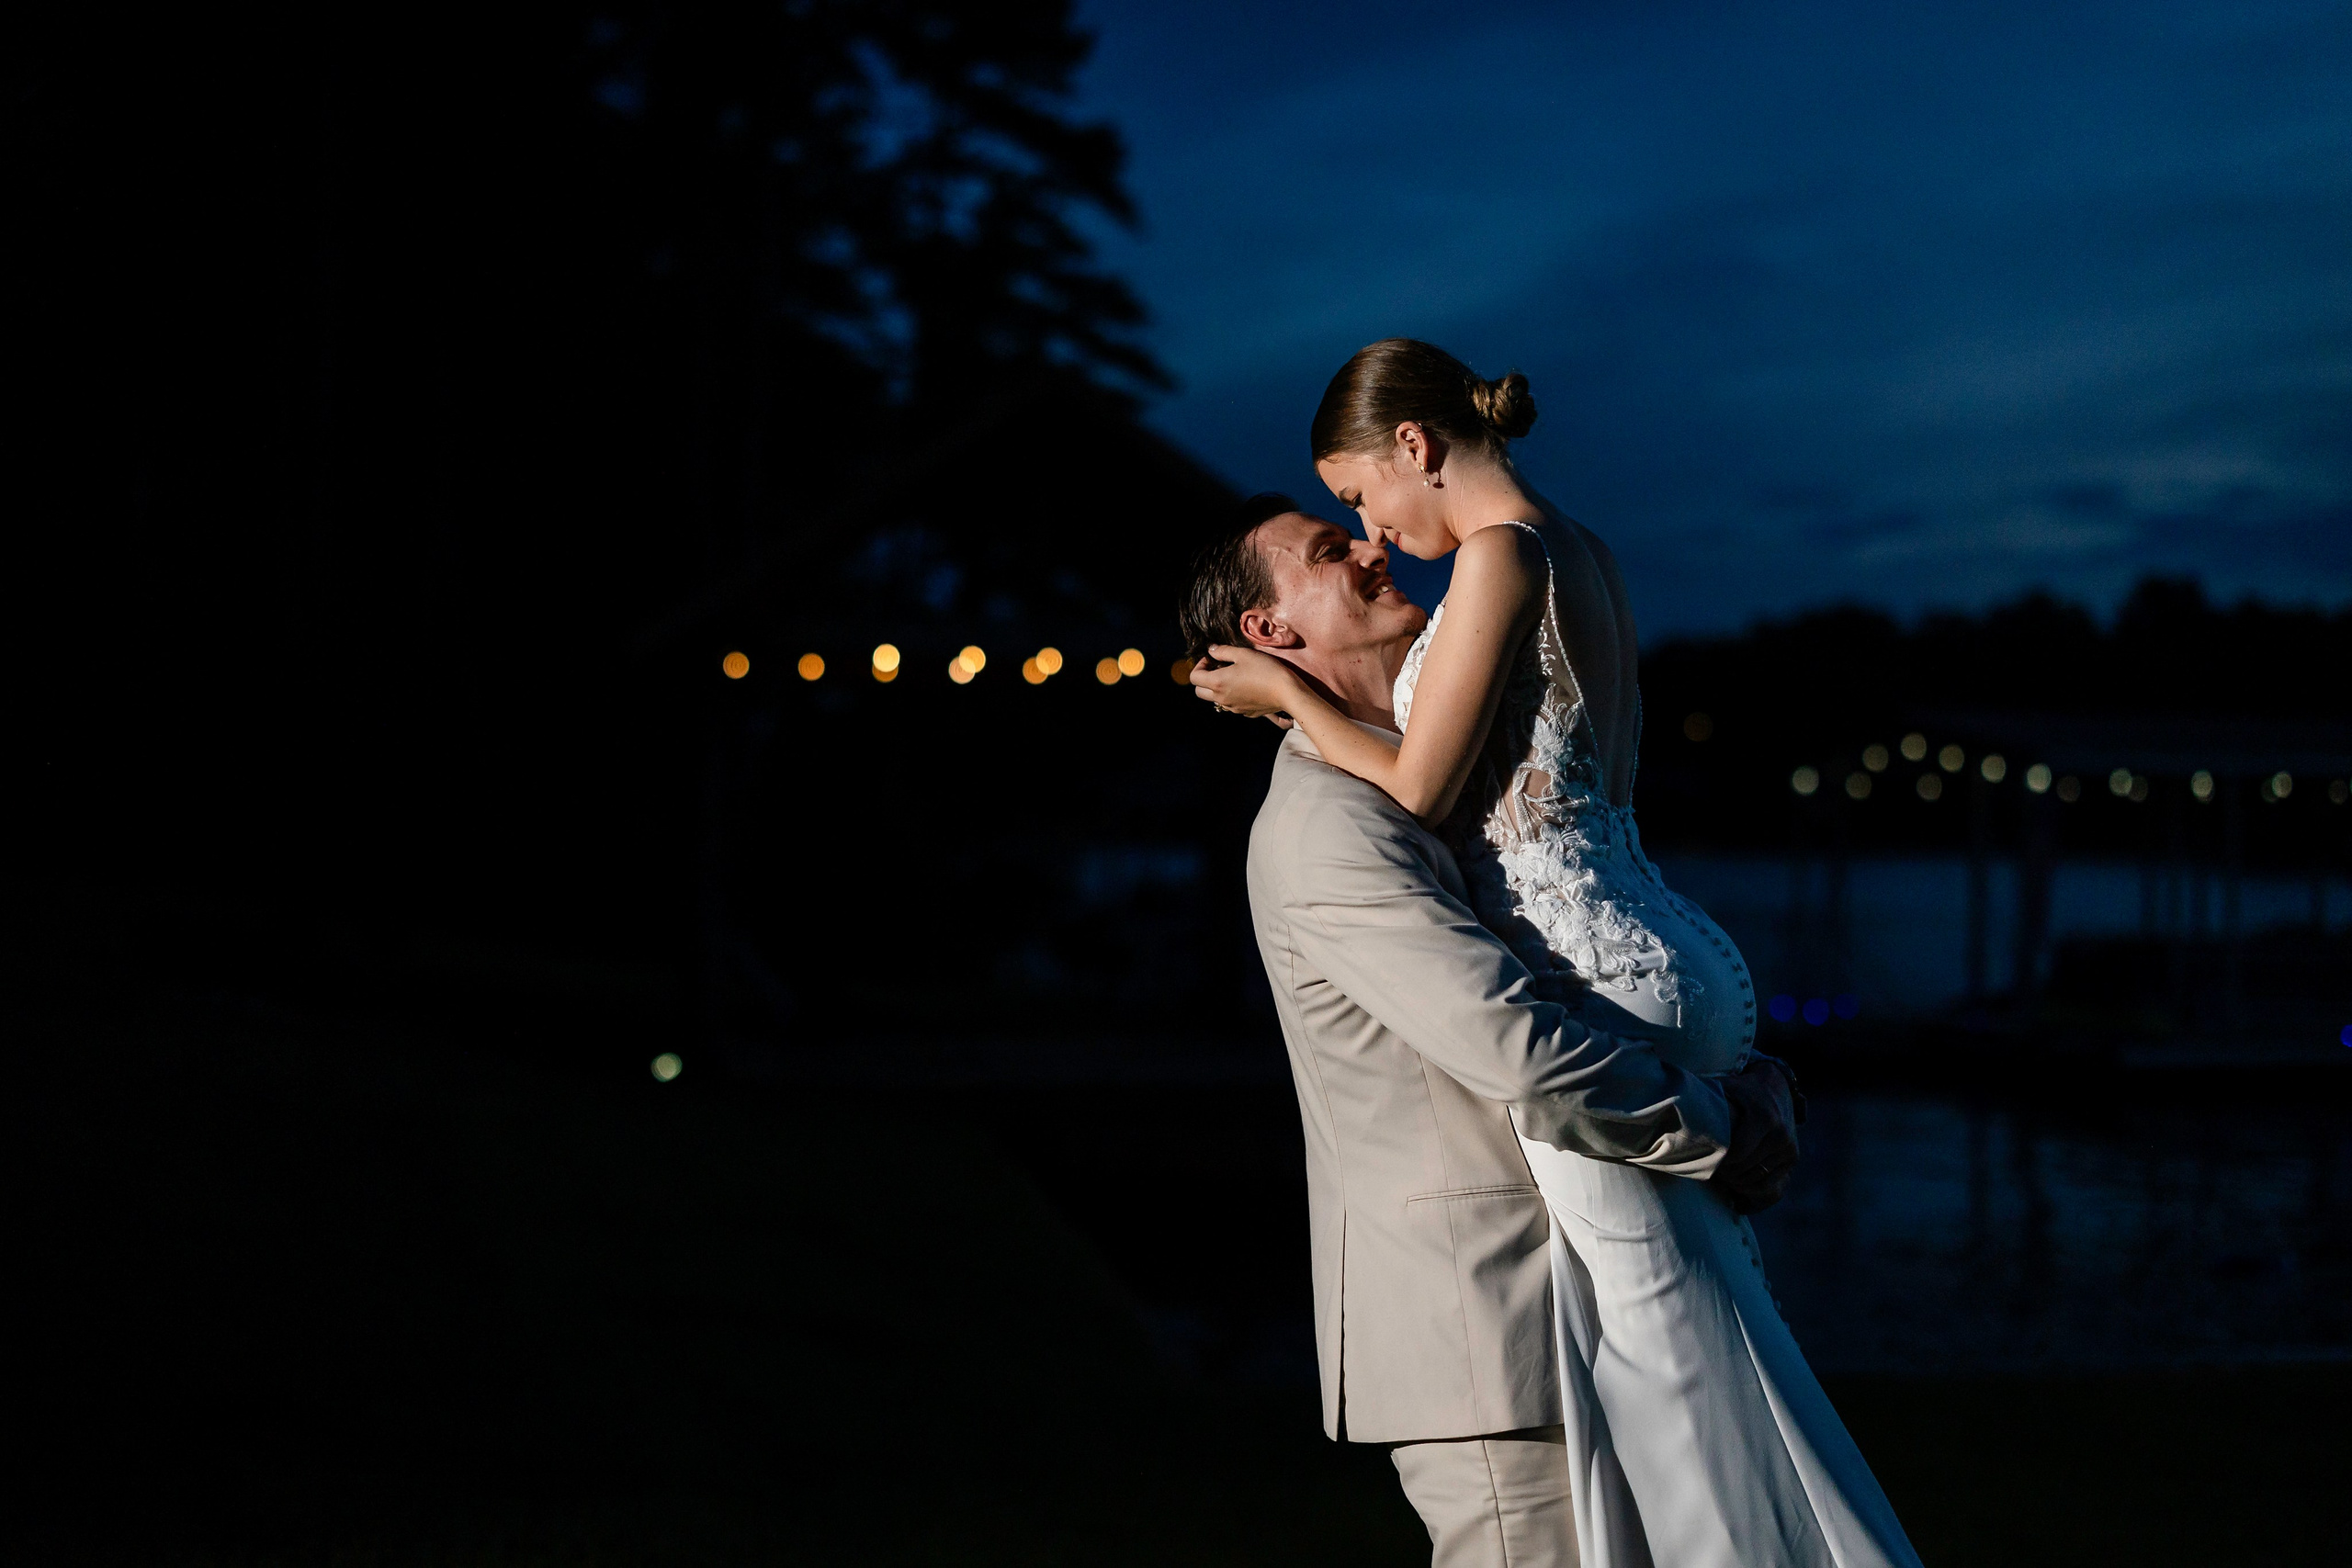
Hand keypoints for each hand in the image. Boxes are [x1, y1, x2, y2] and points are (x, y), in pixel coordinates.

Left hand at [1188, 643, 1306, 722]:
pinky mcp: (1244, 712)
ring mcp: (1233, 708)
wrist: (1286, 692)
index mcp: (1217, 683)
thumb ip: (1222, 651)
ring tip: (1233, 676)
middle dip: (1204, 679)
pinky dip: (1231, 695)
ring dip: (1217, 688)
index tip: (1212, 658)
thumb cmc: (1265, 669)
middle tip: (1218, 667)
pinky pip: (1230, 704)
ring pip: (1215, 699)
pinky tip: (1245, 686)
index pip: (1194, 677)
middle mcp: (1222, 698)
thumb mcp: (1243, 654)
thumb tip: (1210, 650)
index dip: (1199, 665)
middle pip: (1199, 692)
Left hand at [1714, 1056, 1801, 1214]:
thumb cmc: (1740, 1090)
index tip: (1705, 1157)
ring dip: (1736, 1183)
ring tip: (1721, 1174)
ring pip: (1757, 1181)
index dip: (1718, 1162)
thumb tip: (1670, 1108)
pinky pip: (1773, 1188)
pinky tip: (1737, 1192)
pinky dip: (1753, 1193)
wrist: (1776, 1088)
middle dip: (1725, 1173)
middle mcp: (1781, 1135)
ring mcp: (1789, 1149)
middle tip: (1710, 1168)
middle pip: (1745, 1170)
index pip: (1737, 1155)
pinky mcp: (1792, 1159)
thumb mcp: (1723, 1088)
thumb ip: (1703, 1100)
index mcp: (1764, 1117)